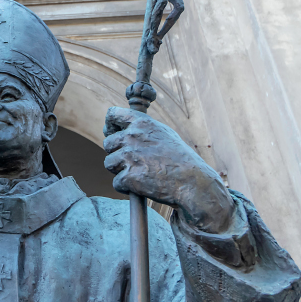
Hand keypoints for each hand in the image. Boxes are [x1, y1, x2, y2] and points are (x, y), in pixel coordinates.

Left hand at [103, 107, 234, 232]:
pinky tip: (143, 186)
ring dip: (120, 171)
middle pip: (108, 143)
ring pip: (109, 163)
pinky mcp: (128, 176)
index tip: (112, 133)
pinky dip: (126, 187)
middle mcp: (132, 136)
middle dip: (117, 153)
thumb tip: (118, 130)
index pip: (112, 114)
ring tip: (140, 174)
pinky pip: (116, 182)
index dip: (110, 125)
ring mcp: (129, 156)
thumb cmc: (180, 159)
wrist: (192, 182)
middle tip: (135, 162)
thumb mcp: (164, 134)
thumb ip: (142, 129)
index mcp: (141, 123)